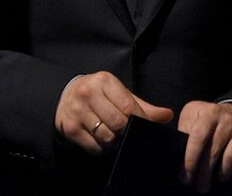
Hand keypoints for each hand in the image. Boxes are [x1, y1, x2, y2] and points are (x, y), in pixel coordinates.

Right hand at [53, 71, 173, 154]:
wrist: (64, 95)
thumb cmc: (97, 94)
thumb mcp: (117, 93)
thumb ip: (142, 105)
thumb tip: (167, 115)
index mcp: (104, 81)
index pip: (128, 106)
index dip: (140, 120)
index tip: (146, 128)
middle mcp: (89, 94)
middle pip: (118, 123)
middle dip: (127, 132)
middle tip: (129, 134)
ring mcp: (78, 111)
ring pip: (106, 137)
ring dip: (115, 142)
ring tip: (116, 137)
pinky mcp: (70, 128)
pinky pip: (94, 147)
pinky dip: (103, 148)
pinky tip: (102, 141)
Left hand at [178, 101, 231, 192]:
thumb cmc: (211, 121)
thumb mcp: (195, 118)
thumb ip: (186, 131)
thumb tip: (177, 155)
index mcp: (198, 109)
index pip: (188, 133)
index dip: (185, 155)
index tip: (181, 173)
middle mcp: (214, 113)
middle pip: (200, 142)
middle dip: (193, 164)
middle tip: (188, 181)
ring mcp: (229, 124)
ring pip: (215, 152)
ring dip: (207, 173)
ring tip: (203, 186)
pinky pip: (230, 157)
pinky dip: (224, 170)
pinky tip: (220, 177)